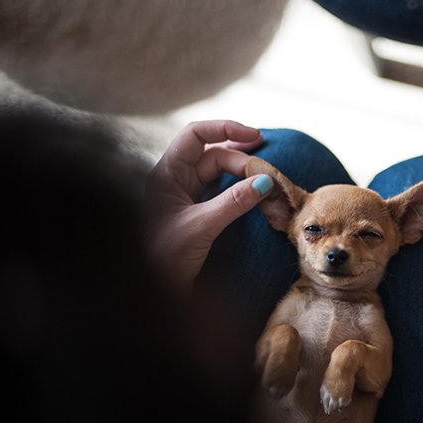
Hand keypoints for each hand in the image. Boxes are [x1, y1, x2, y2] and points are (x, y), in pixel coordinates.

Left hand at [144, 120, 272, 295]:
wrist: (153, 293)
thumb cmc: (164, 259)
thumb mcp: (201, 227)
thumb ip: (233, 203)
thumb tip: (265, 182)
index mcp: (166, 174)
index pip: (195, 135)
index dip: (225, 129)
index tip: (256, 137)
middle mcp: (174, 180)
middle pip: (213, 155)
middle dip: (243, 161)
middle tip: (268, 176)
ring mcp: (185, 196)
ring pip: (219, 173)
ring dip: (244, 173)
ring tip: (268, 177)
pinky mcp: (196, 212)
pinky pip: (221, 191)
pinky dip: (240, 189)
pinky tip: (257, 192)